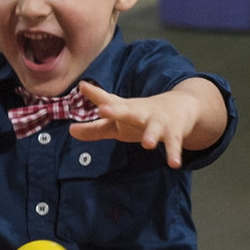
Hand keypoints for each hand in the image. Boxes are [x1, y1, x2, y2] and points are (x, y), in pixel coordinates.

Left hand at [69, 79, 224, 168]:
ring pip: (154, 128)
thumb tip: (70, 130)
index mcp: (124, 109)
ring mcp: (157, 122)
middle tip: (103, 110)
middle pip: (127, 111)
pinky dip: (174, 153)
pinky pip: (173, 144)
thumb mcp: (117, 122)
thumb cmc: (140, 116)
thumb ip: (94, 128)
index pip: (106, 101)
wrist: (179, 107)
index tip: (82, 86)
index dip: (94, 94)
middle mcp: (139, 113)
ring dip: (151, 135)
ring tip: (147, 144)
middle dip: (115, 111)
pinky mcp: (173, 132)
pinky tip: (174, 163)